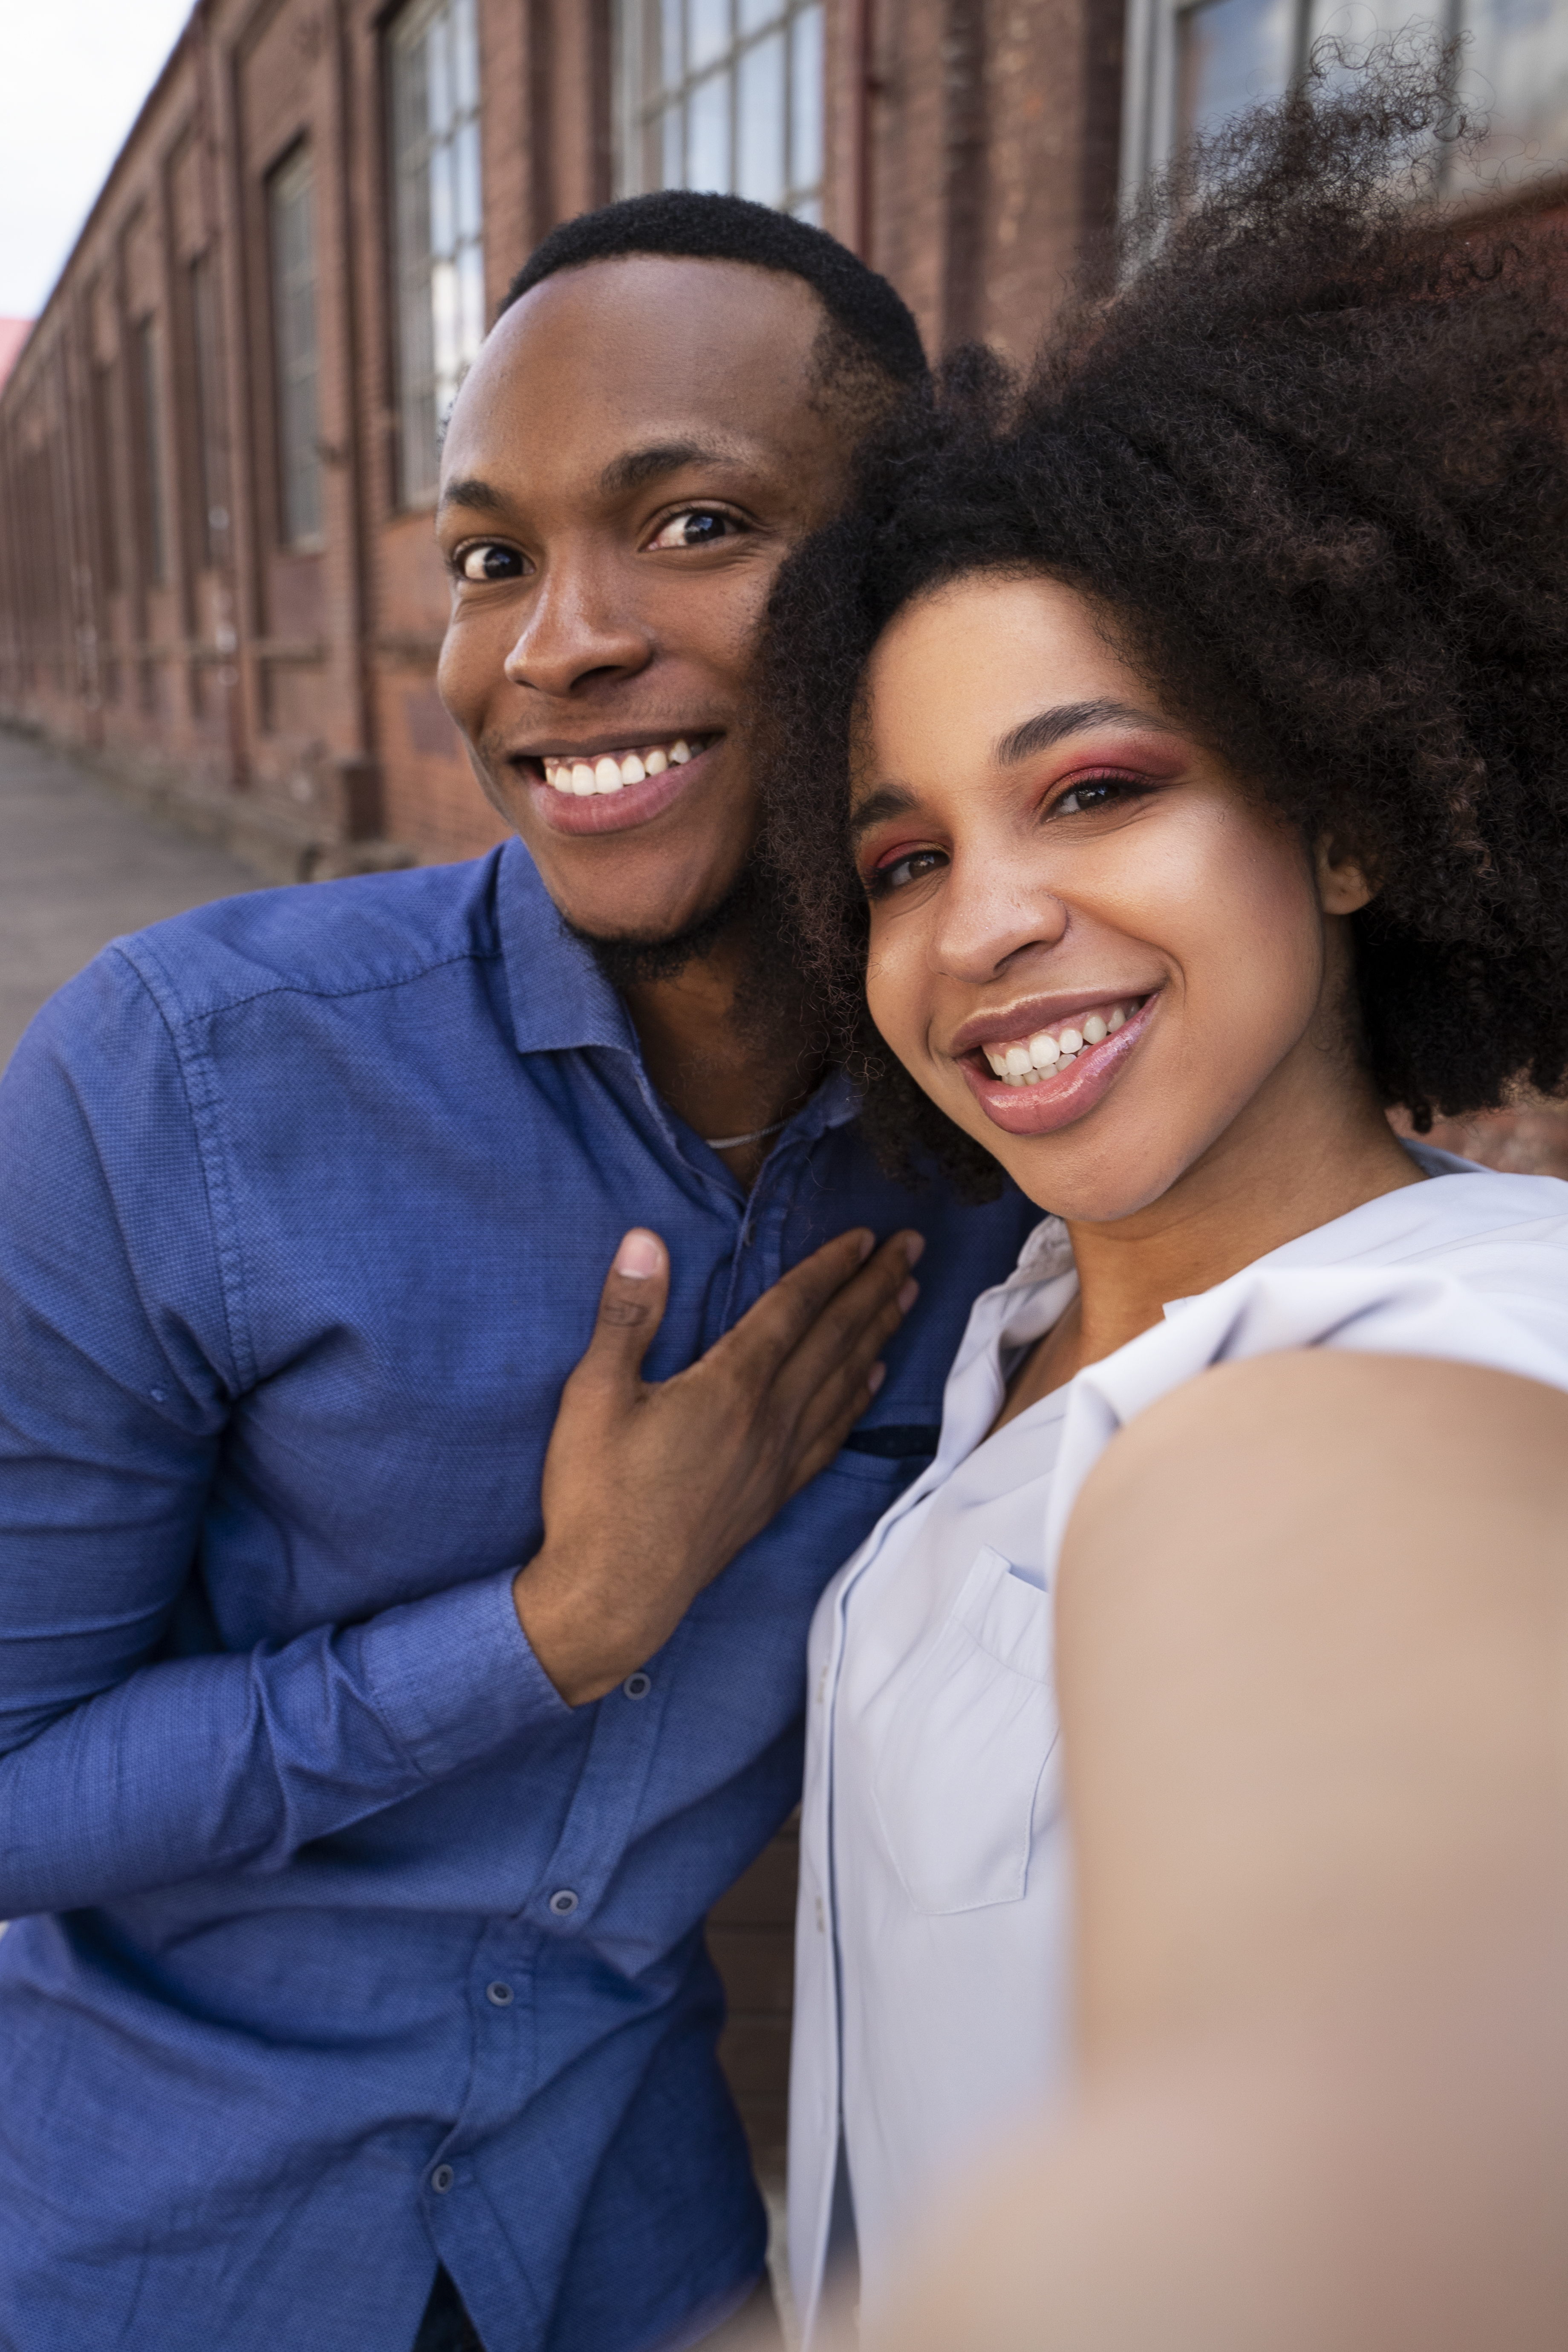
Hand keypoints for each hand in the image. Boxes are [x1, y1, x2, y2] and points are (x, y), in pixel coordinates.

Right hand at [513, 1224, 923, 1703]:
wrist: (614, 1596)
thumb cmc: (596, 1496)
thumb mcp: (592, 1396)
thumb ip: (626, 1316)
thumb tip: (645, 1241)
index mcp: (728, 1387)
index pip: (793, 1309)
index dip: (832, 1267)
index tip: (869, 1236)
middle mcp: (768, 1419)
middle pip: (834, 1339)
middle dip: (875, 1288)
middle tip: (915, 1248)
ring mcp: (777, 1461)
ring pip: (843, 1383)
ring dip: (878, 1335)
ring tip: (906, 1298)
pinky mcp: (773, 1494)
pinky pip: (832, 1434)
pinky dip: (858, 1399)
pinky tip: (872, 1381)